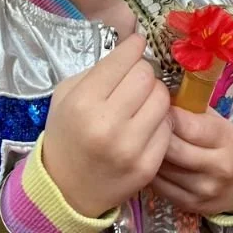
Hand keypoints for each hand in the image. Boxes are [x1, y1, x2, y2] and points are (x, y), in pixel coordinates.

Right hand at [42, 34, 171, 218]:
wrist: (65, 189)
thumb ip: (96, 72)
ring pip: (162, 99)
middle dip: (143, 71)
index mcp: (83, 101)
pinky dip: (159, 120)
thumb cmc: (66, 134)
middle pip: (146, 76)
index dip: (133, 46)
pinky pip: (167, 128)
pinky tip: (146, 123)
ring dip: (155, 94)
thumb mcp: (66, 95)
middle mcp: (107, 124)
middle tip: (136, 77)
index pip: (123, 60)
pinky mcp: (147, 166)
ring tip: (143, 100)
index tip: (137, 43)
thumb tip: (130, 52)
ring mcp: (130, 148)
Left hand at [151, 106, 232, 216]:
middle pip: (173, 149)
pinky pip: (160, 186)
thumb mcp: (215, 120)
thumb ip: (191, 109)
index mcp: (225, 139)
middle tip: (144, 121)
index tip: (156, 105)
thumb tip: (158, 94)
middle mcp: (218, 168)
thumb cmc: (222, 142)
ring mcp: (204, 190)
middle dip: (154, 132)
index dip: (168, 114)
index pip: (189, 126)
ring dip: (149, 151)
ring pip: (164, 168)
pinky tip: (148, 158)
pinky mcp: (190, 205)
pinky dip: (150, 170)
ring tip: (144, 138)